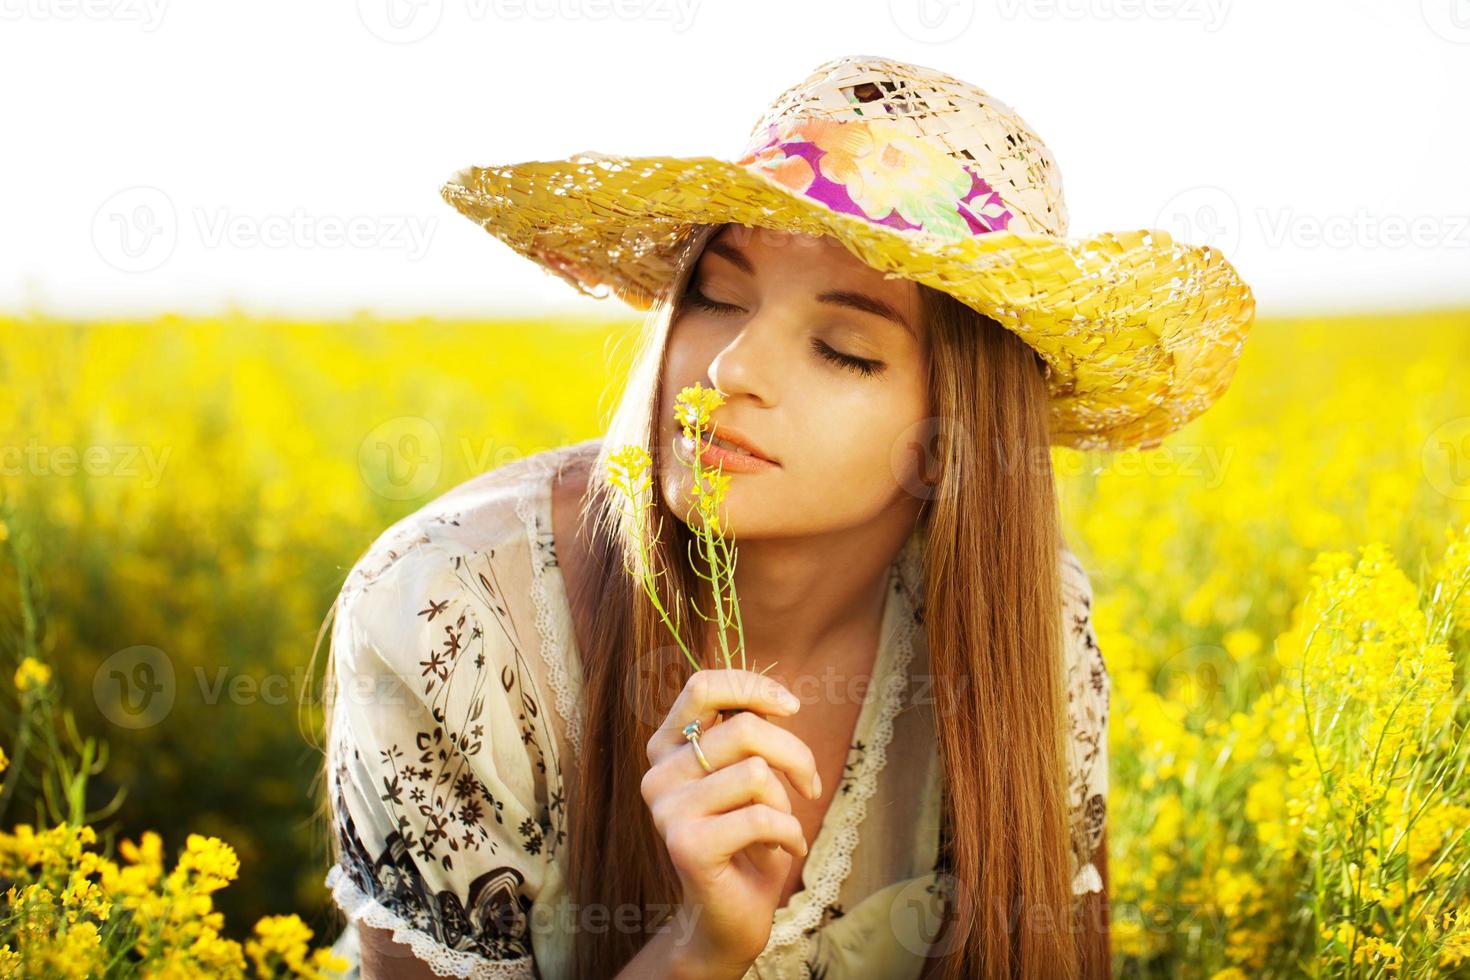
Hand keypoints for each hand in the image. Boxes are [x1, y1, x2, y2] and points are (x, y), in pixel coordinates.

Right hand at [640, 669, 821, 970]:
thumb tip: (778, 699)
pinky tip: (788, 850)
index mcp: (666, 747)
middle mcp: (657, 774)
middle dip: (795, 755)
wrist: (729, 916)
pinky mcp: (687, 845)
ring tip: (782, 827)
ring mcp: (667, 810)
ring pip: (757, 773)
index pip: (701, 686)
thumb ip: (746, 732)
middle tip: (810, 785)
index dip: (752, 686)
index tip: (792, 707)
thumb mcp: (747, 774)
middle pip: (744, 729)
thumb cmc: (746, 838)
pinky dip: (790, 834)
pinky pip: (762, 817)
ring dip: (787, 803)